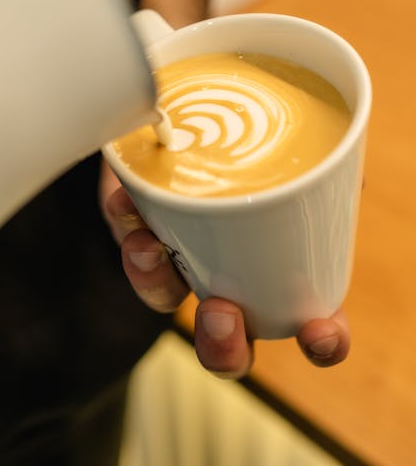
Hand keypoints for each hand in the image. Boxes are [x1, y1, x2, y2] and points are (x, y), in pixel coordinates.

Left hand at [100, 161, 349, 378]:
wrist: (189, 119)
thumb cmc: (254, 143)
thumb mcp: (296, 155)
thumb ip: (315, 172)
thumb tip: (340, 177)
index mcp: (277, 270)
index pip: (309, 324)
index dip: (322, 342)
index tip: (319, 334)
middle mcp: (226, 275)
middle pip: (226, 344)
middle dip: (223, 347)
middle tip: (222, 315)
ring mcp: (179, 256)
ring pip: (162, 296)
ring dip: (154, 283)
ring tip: (150, 248)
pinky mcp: (135, 226)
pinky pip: (124, 237)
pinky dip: (125, 222)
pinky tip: (128, 202)